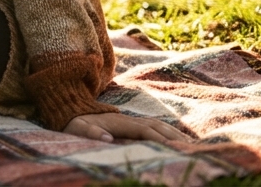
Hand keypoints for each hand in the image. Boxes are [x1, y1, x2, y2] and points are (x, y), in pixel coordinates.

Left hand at [64, 112, 192, 143]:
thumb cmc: (72, 124)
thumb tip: (105, 137)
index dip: (159, 138)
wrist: (68, 112)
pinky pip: (152, 128)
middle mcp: (126, 119)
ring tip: (190, 143)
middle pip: (155, 126)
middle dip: (173, 135)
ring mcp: (129, 121)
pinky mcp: (129, 125)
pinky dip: (166, 132)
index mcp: (117, 122)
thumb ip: (89, 132)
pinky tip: (176, 139)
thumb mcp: (76, 129)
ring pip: (157, 126)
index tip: (173, 148)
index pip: (144, 130)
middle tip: (191, 147)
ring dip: (174, 133)